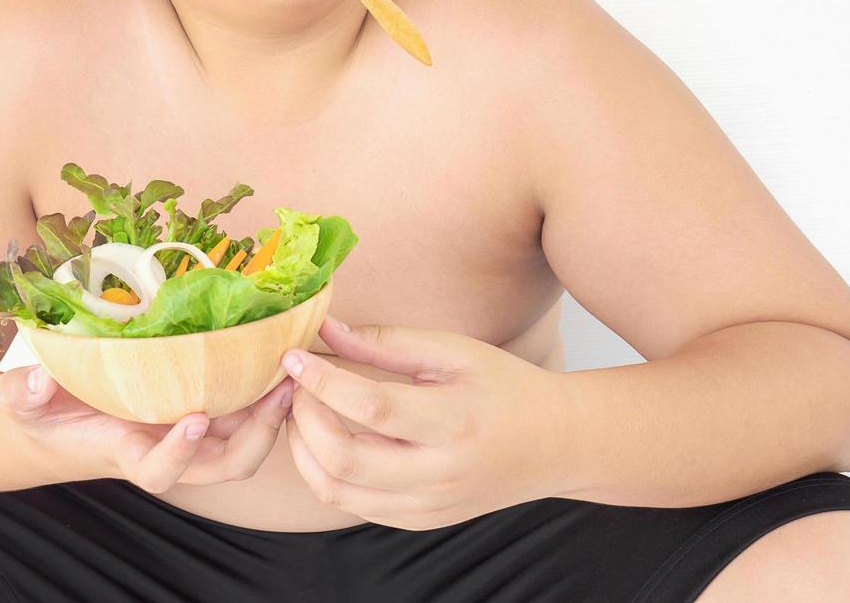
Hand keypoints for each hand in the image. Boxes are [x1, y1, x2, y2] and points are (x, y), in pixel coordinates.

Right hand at [0, 364, 295, 492]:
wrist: (61, 420)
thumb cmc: (44, 413)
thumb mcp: (23, 402)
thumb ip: (24, 393)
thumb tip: (38, 379)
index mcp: (126, 451)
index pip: (159, 472)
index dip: (179, 454)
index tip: (193, 418)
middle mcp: (167, 448)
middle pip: (224, 466)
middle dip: (256, 438)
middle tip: (276, 394)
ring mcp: (189, 431)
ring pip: (244, 442)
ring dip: (272, 415)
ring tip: (290, 374)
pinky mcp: (202, 407)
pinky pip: (243, 411)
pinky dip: (265, 392)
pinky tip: (279, 358)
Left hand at [281, 315, 572, 529]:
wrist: (555, 444)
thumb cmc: (505, 387)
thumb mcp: (453, 351)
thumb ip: (385, 343)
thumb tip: (326, 329)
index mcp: (453, 422)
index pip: (370, 407)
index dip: (323, 382)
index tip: (294, 357)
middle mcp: (439, 473)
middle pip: (343, 458)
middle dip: (304, 417)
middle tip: (297, 385)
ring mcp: (428, 505)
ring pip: (337, 491)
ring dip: (304, 450)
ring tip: (303, 411)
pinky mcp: (419, 521)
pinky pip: (353, 505)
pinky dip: (326, 472)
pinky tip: (326, 438)